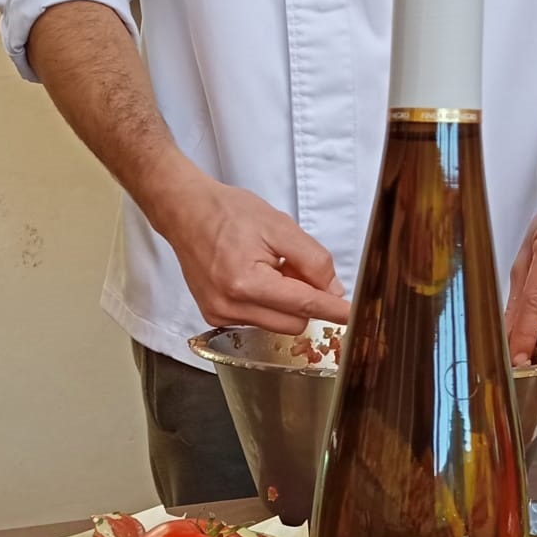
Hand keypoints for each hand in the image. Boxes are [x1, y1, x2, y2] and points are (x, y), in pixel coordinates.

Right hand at [152, 169, 350, 332]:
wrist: (185, 211)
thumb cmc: (227, 213)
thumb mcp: (280, 226)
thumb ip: (313, 260)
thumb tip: (333, 291)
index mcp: (246, 282)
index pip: (303, 304)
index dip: (332, 309)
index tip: (352, 319)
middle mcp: (230, 306)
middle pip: (293, 324)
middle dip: (304, 301)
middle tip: (294, 268)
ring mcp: (220, 315)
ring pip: (276, 325)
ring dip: (284, 303)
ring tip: (268, 269)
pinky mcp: (214, 317)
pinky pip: (257, 321)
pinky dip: (266, 305)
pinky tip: (254, 279)